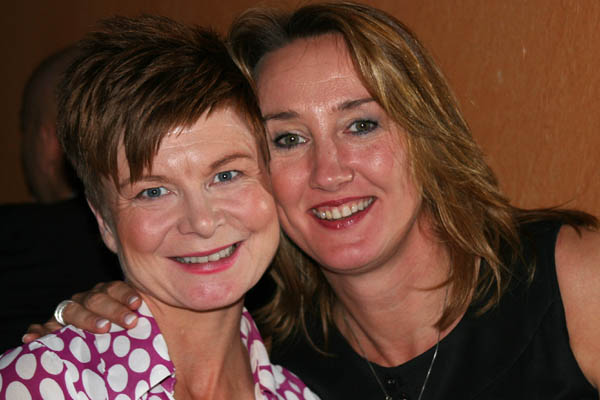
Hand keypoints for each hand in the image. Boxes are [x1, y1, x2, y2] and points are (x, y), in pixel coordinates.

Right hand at [22, 281, 140, 342]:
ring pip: (72, 310)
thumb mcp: (139, 317)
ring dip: (86, 319)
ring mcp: (69, 312)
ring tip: (103, 328)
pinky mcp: (52, 328)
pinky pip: (43, 328)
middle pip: (96, 299)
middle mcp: (87, 300)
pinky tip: (34, 337)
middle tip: (129, 322)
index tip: (137, 304)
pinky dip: (38, 331)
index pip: (115, 288)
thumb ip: (145, 311)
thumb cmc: (130, 329)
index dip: (125, 295)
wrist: (116, 337)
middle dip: (113, 310)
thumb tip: (149, 307)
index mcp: (107, 293)